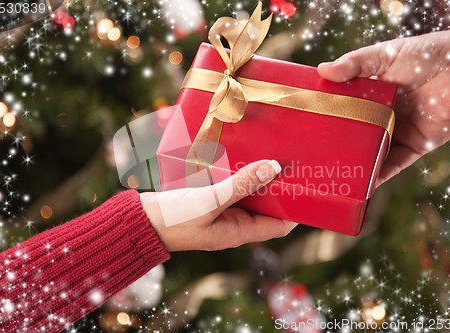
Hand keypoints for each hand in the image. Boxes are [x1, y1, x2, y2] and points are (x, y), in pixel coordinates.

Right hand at [139, 160, 296, 250]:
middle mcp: (234, 225)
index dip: (296, 210)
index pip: (279, 225)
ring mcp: (222, 214)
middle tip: (292, 164)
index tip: (308, 188)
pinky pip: (232, 190)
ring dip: (259, 179)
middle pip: (266, 208)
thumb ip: (241, 185)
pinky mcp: (210, 202)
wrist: (142, 221)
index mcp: (239, 232)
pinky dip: (240, 176)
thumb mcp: (210, 201)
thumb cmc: (175, 219)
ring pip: (250, 196)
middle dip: (279, 189)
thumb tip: (273, 167)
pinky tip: (243, 158)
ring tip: (272, 156)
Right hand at [317, 25, 449, 184]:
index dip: (325, 118)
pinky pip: (394, 165)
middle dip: (337, 147)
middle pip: (354, 135)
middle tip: (313, 158)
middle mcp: (381, 115)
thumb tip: (321, 71)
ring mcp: (397, 131)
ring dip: (356, 166)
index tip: (304, 128)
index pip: (342, 109)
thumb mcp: (384, 55)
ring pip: (372, 153)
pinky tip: (364, 185)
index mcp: (370, 94)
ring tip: (333, 178)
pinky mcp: (415, 145)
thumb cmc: (425, 54)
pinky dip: (380, 176)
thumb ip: (354, 64)